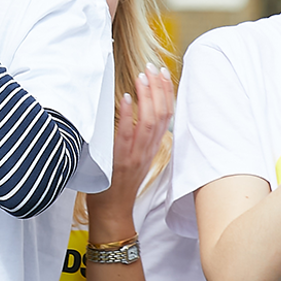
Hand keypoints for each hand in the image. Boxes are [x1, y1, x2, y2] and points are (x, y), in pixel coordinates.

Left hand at [85, 68, 175, 223]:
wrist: (113, 212)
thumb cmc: (119, 185)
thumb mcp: (135, 158)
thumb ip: (138, 138)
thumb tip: (133, 112)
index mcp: (152, 148)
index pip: (167, 115)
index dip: (167, 92)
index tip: (163, 73)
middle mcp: (148, 150)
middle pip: (162, 114)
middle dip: (159, 88)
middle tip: (152, 68)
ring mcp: (135, 155)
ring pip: (149, 121)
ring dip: (146, 96)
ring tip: (141, 77)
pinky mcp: (119, 161)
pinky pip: (126, 135)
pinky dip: (126, 114)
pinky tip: (124, 98)